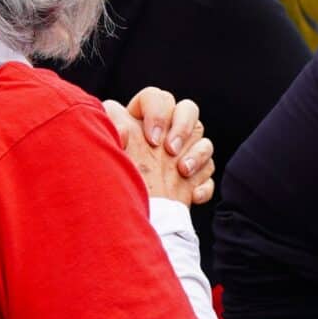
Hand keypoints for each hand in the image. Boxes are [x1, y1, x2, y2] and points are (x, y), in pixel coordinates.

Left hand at [103, 88, 214, 205]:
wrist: (125, 221)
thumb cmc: (113, 179)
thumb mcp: (108, 148)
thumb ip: (111, 126)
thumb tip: (116, 117)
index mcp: (140, 119)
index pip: (155, 97)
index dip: (157, 112)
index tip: (151, 138)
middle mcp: (165, 131)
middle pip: (188, 109)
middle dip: (183, 127)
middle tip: (170, 150)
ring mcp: (182, 152)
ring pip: (204, 139)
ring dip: (197, 155)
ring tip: (181, 171)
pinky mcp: (194, 177)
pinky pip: (209, 173)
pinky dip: (203, 184)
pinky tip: (192, 195)